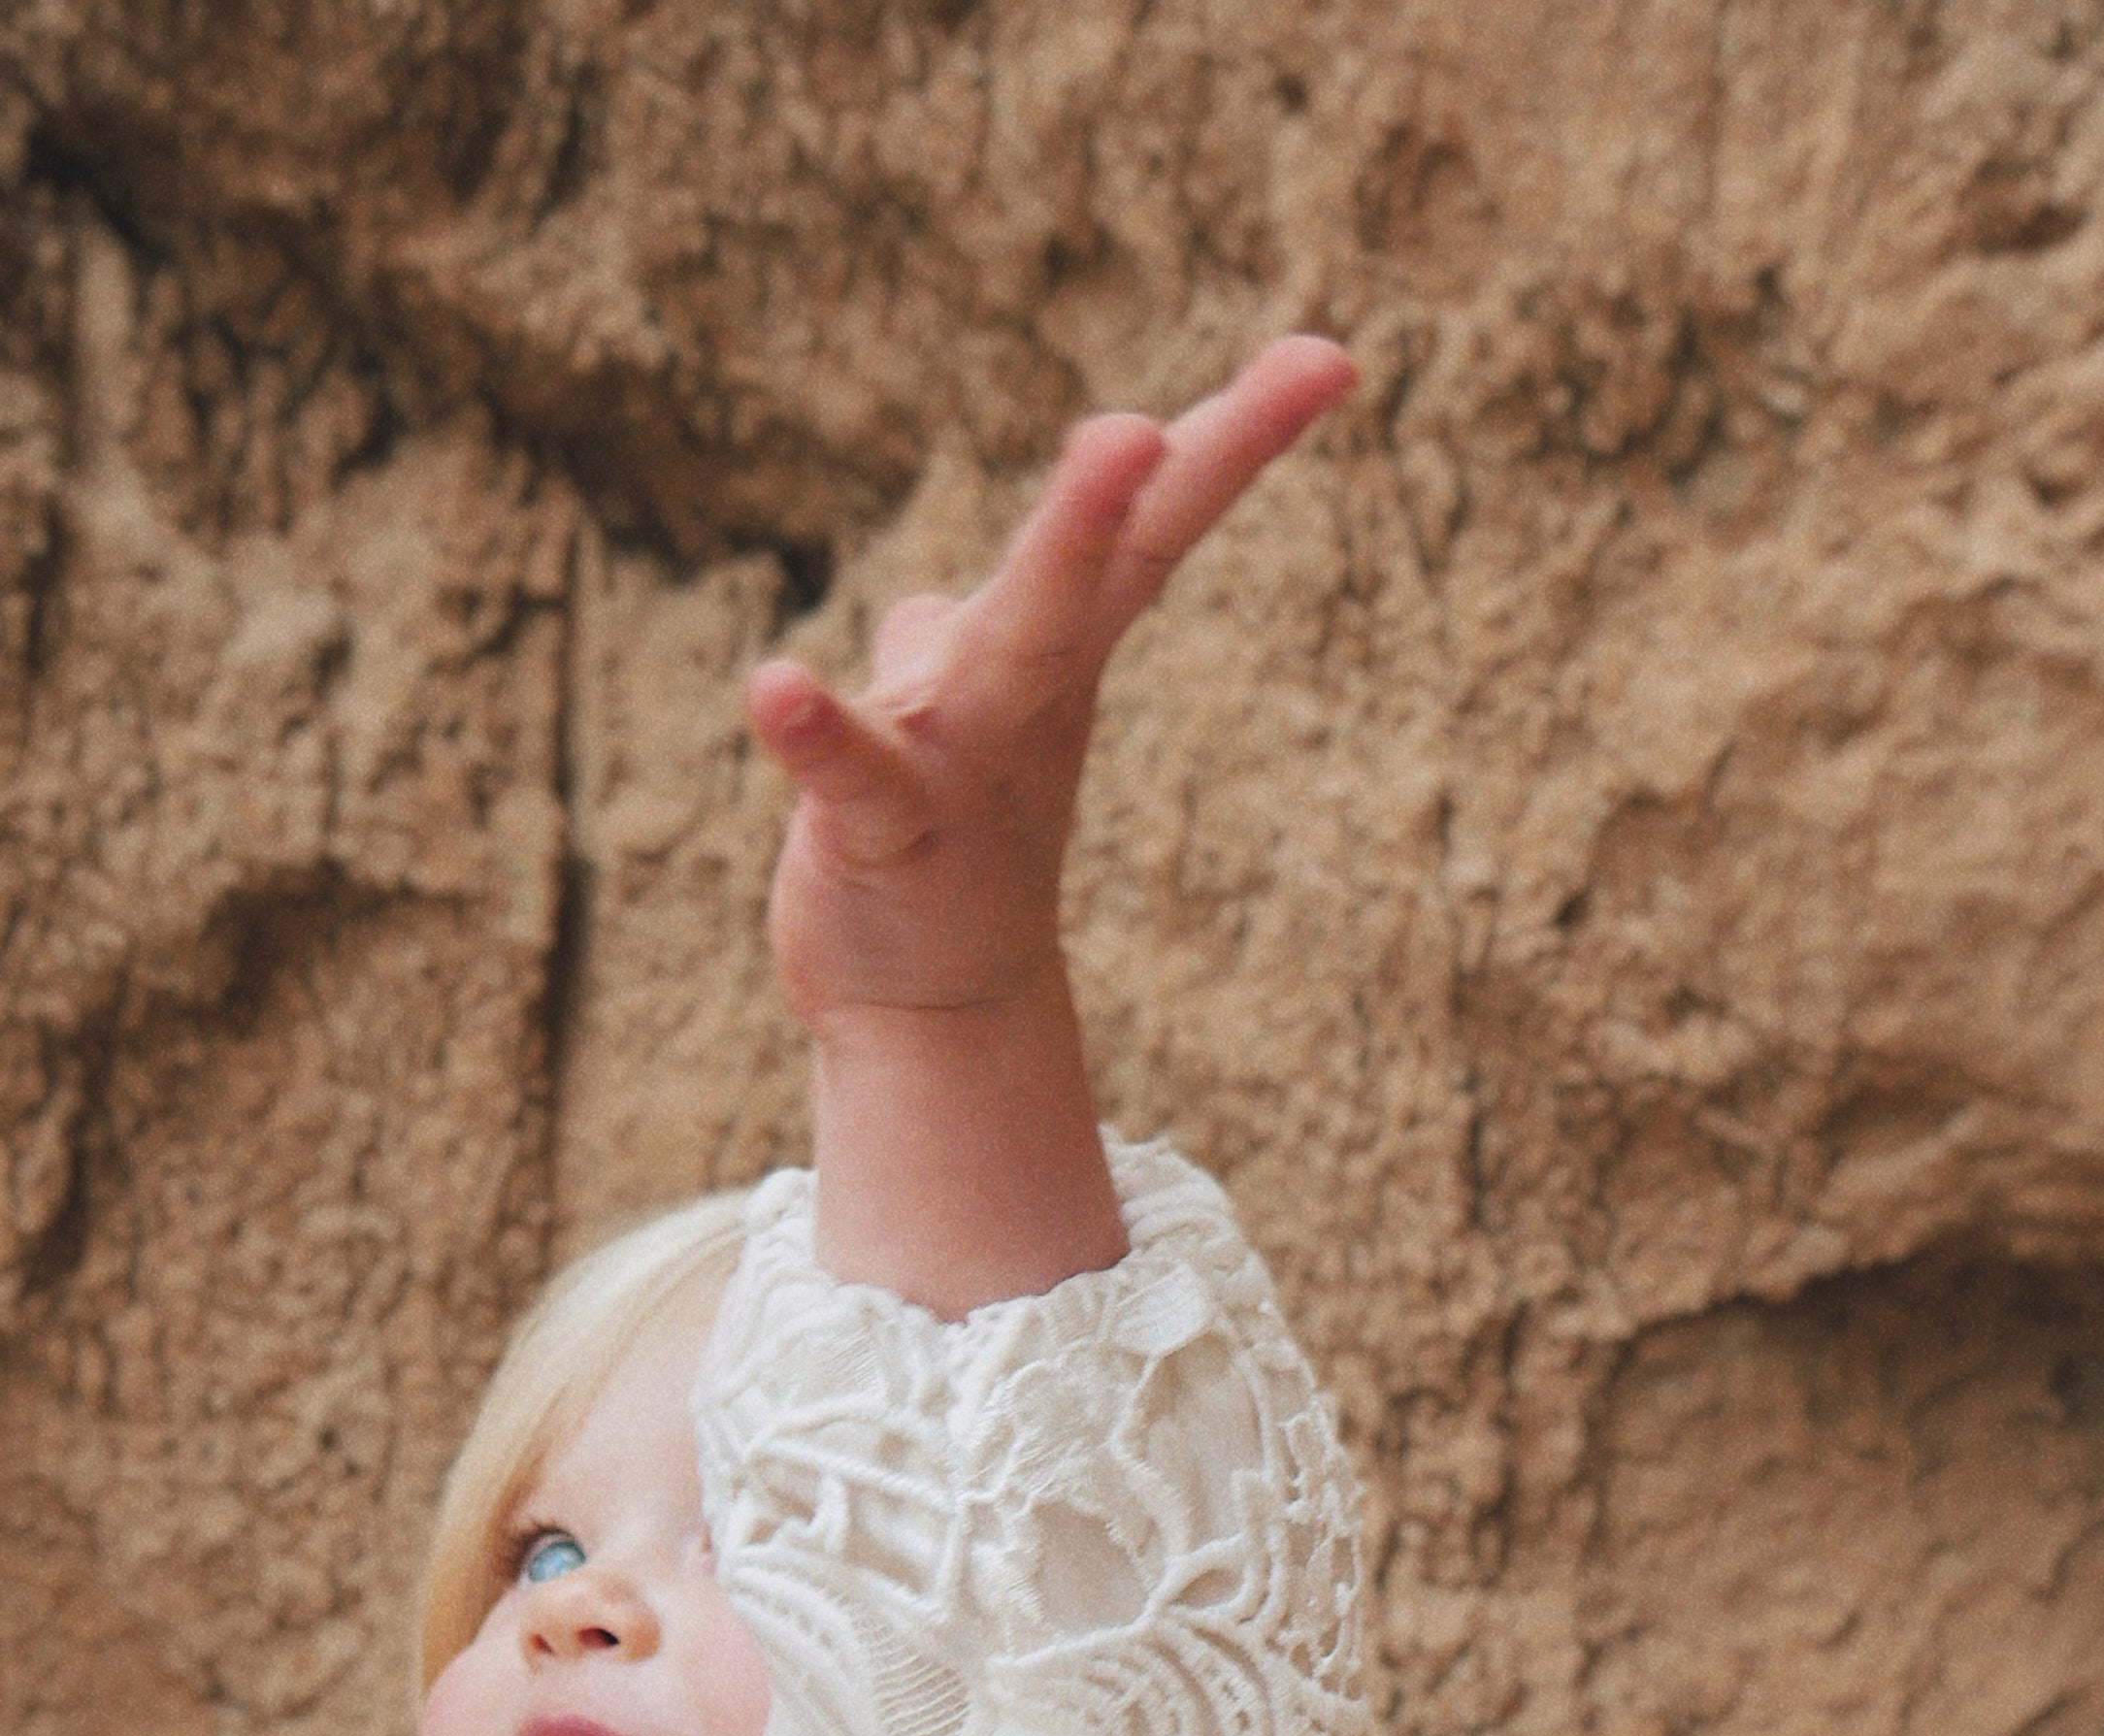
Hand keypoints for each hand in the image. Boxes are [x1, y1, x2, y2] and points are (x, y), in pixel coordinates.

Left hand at [748, 336, 1352, 1314]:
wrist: (924, 1008)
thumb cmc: (950, 844)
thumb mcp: (951, 714)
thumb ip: (943, 643)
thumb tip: (920, 616)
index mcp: (1053, 650)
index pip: (1152, 528)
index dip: (1237, 439)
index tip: (1327, 360)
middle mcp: (1021, 694)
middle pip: (1096, 573)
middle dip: (1127, 492)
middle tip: (1164, 420)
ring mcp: (962, 764)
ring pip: (1003, 650)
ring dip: (1059, 554)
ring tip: (1114, 443)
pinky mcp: (885, 835)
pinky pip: (856, 776)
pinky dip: (816, 735)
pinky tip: (776, 686)